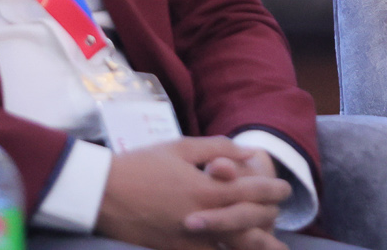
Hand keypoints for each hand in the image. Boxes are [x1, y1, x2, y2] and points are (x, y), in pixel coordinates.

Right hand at [96, 137, 290, 249]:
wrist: (100, 193)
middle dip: (269, 218)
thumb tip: (248, 152)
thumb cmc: (141, 165)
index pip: (251, 193)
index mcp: (206, 190)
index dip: (273, 191)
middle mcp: (202, 219)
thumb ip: (219, 149)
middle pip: (248, 223)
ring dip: (253, 245)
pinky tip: (232, 249)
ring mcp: (188, 240)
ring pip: (230, 248)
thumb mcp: (181, 148)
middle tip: (279, 215)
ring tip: (272, 245)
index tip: (285, 189)